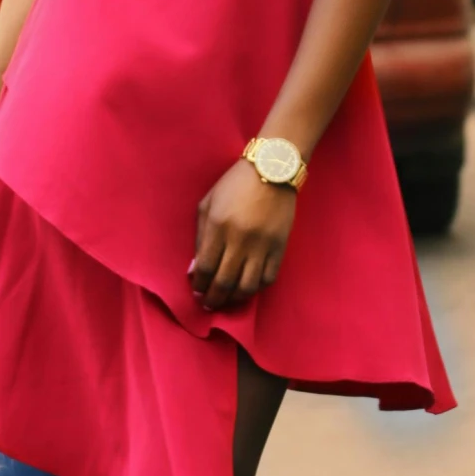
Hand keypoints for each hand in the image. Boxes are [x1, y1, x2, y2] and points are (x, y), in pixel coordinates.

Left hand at [192, 160, 296, 311]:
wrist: (272, 171)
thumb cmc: (234, 184)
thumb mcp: (208, 204)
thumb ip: (200, 236)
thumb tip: (194, 269)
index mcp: (219, 226)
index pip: (205, 267)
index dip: (199, 284)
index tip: (196, 290)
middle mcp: (240, 239)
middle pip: (224, 281)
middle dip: (213, 298)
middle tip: (208, 304)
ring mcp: (262, 245)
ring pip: (247, 286)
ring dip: (234, 299)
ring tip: (227, 300)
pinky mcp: (280, 247)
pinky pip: (268, 277)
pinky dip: (257, 288)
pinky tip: (247, 288)